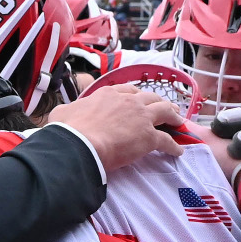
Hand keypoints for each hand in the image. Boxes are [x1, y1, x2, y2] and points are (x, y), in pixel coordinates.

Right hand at [47, 85, 185, 170]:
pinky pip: (166, 140)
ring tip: (178, 120)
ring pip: (165, 111)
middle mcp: (128, 102)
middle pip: (150, 97)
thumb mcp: (62, 113)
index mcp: (108, 95)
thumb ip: (68, 110)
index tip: (138, 100)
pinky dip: (173, 146)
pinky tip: (178, 151)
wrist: (80, 145)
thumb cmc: (68, 131)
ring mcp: (141, 118)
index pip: (127, 91)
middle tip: (165, 107)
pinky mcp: (149, 137)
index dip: (135, 95)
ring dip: (173, 115)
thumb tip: (63, 112)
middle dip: (159, 101)